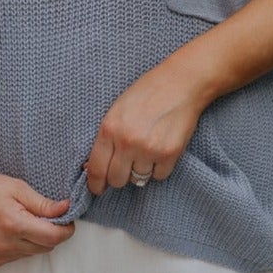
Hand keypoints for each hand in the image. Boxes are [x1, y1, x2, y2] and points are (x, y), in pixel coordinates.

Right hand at [0, 165, 75, 266]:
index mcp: (14, 225)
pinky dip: (22, 245)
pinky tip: (11, 230)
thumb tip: (66, 210)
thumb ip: (43, 203)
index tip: (68, 220)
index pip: (53, 237)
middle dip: (51, 233)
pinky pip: (19, 257)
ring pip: (33, 253)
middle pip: (46, 247)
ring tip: (24, 220)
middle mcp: (6, 245)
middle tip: (45, 216)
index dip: (66, 229)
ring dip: (36, 240)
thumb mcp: (17, 188)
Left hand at [82, 59, 208, 197]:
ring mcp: (149, 149)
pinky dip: (159, 168)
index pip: (97, 169)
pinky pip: (159, 176)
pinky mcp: (169, 154)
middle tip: (126, 165)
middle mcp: (127, 142)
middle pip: (117, 180)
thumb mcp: (117, 110)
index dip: (95, 184)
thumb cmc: (147, 93)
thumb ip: (105, 138)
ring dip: (141, 169)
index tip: (98, 189)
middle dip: (119, 176)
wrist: (180, 83)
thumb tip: (91, 167)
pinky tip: (161, 150)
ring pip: (139, 179)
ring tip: (147, 149)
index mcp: (109, 129)